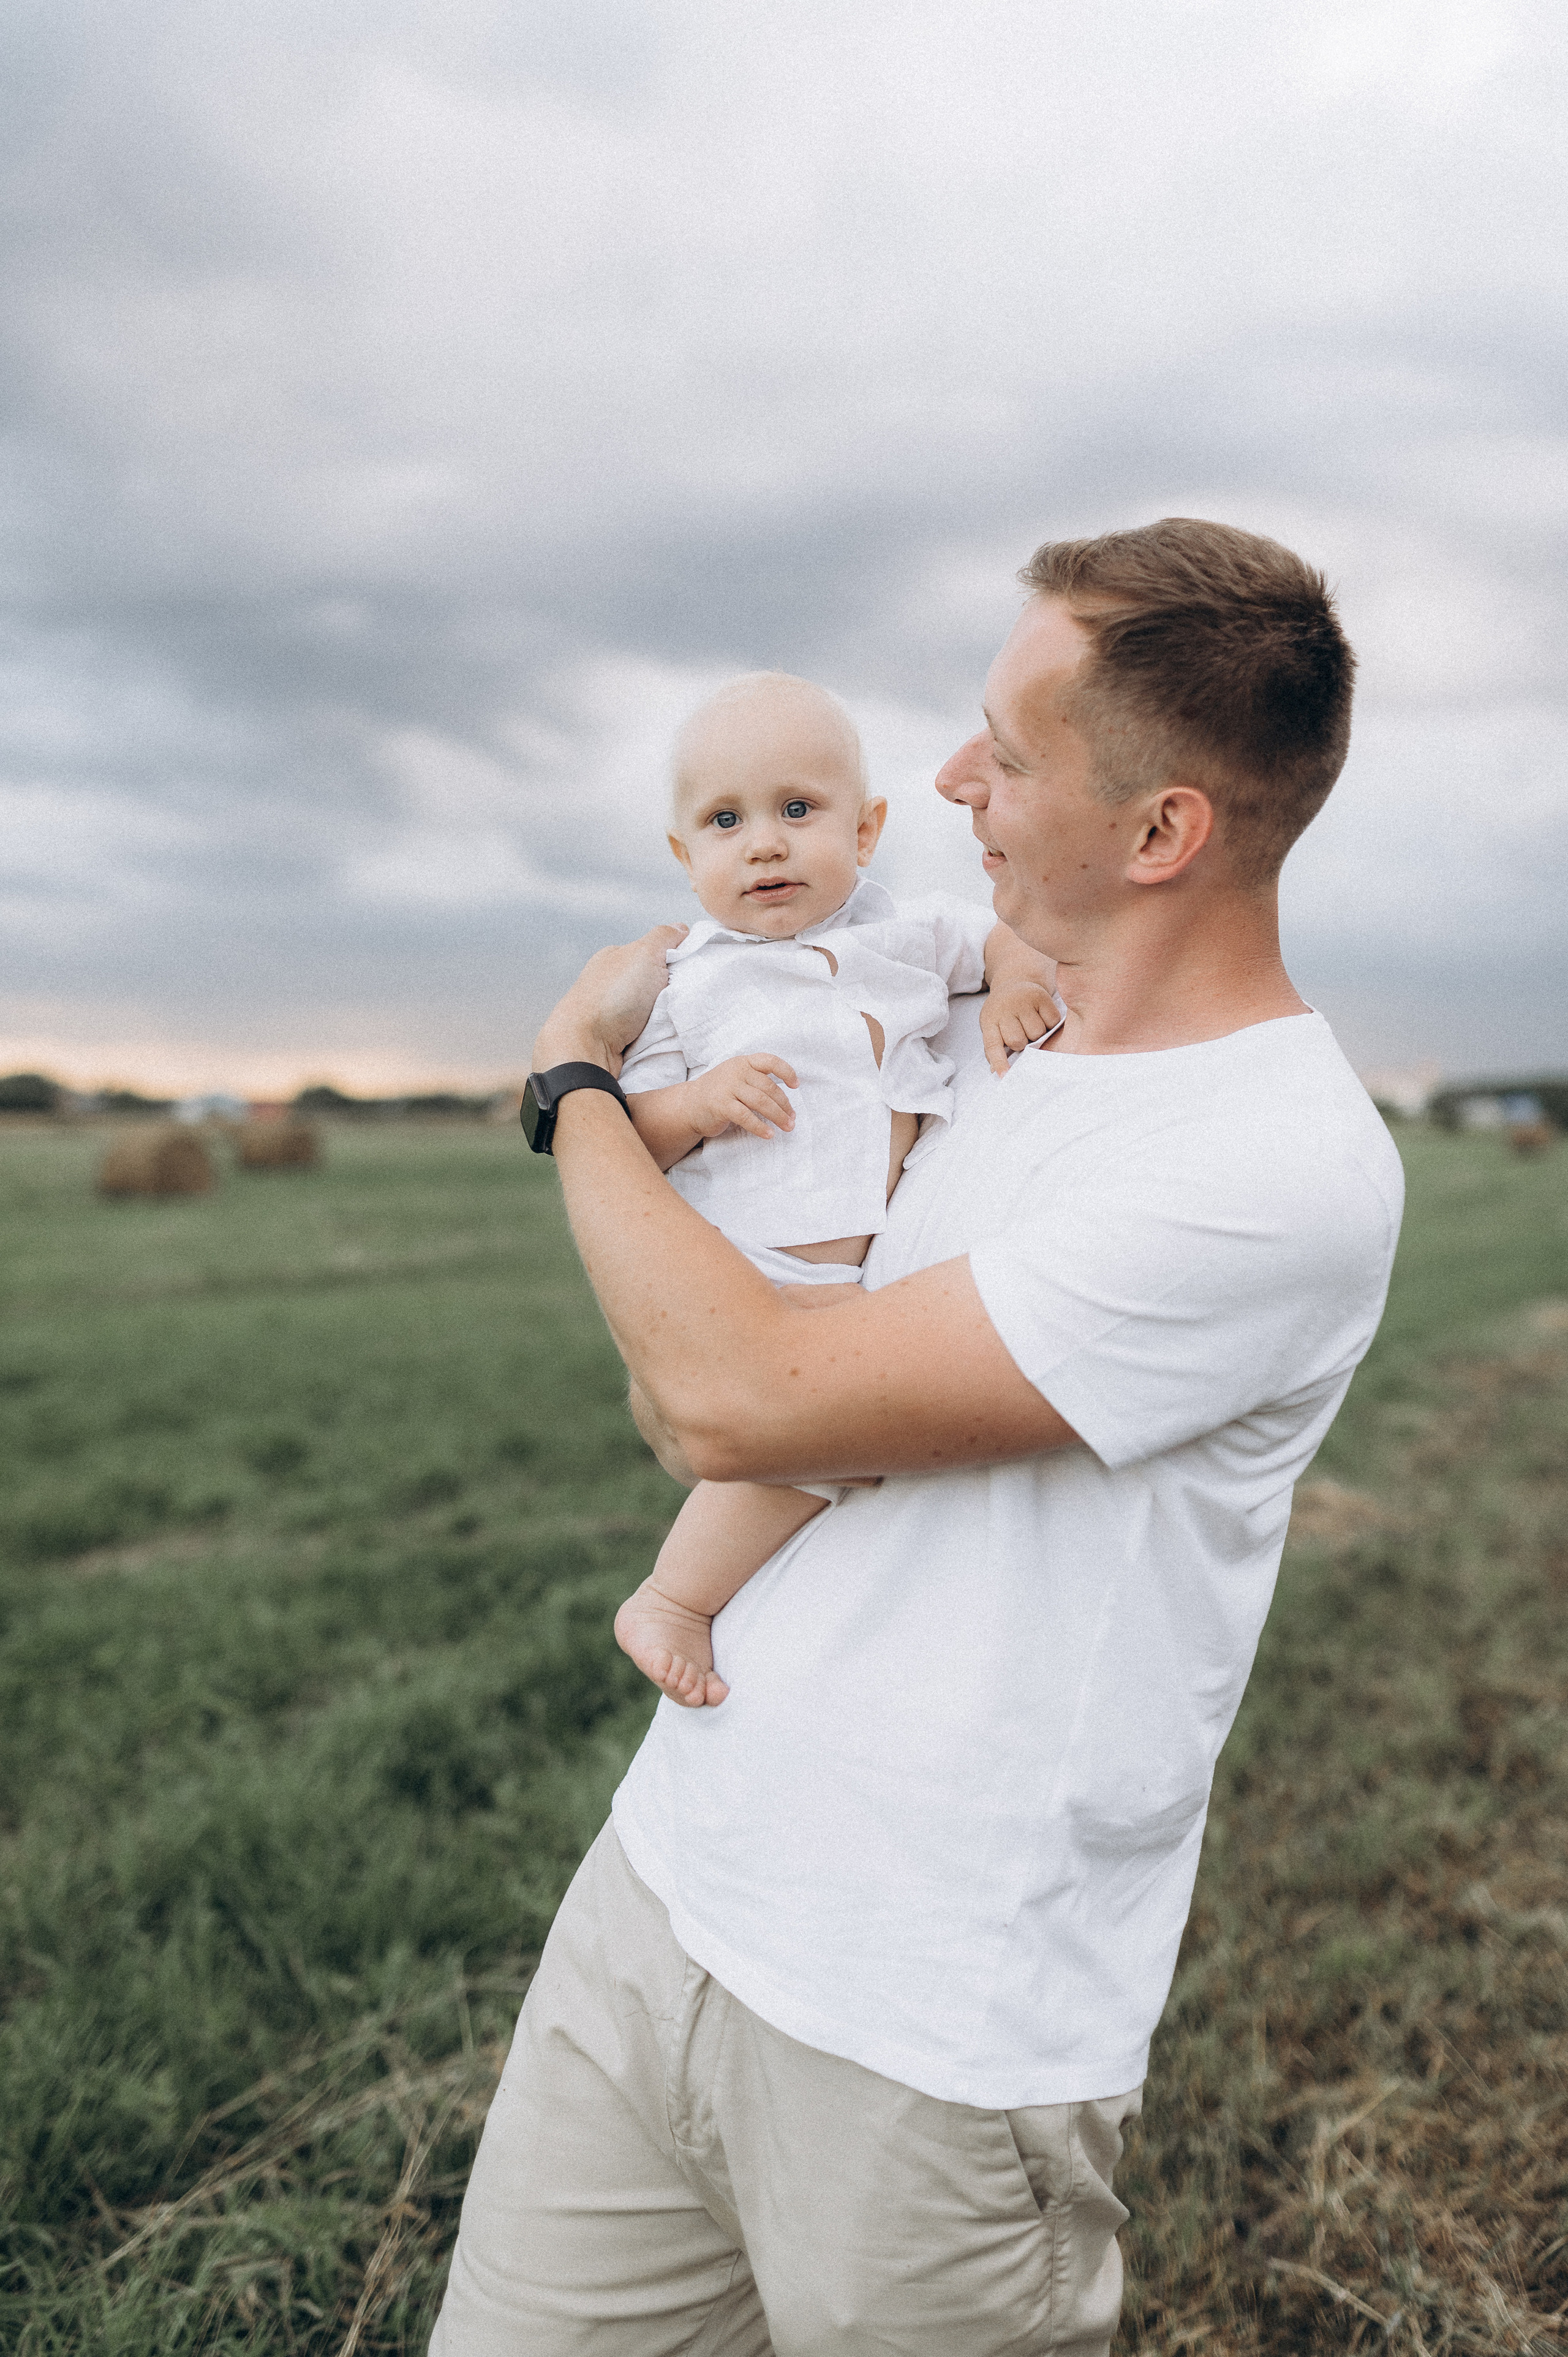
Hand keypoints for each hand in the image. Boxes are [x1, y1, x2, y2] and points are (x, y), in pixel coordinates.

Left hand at [532, 925, 687, 1074]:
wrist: (587, 1047)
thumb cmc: (613, 997)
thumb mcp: (644, 953)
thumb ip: (665, 936)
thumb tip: (680, 930)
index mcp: (614, 959)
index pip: (653, 953)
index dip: (675, 960)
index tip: (687, 971)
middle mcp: (610, 984)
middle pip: (655, 983)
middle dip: (671, 992)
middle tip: (680, 999)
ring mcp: (611, 1013)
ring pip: (652, 1011)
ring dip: (665, 1016)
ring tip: (671, 1021)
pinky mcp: (615, 1040)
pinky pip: (645, 1034)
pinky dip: (656, 1036)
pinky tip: (661, 1037)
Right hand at [681, 1053, 797, 1140]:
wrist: (689, 1105)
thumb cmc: (719, 1093)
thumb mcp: (737, 1078)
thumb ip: (756, 1080)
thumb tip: (785, 1100)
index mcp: (743, 1062)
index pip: (770, 1061)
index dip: (786, 1072)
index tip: (796, 1086)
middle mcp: (736, 1071)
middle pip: (769, 1087)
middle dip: (784, 1105)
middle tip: (793, 1119)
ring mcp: (727, 1087)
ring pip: (761, 1101)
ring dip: (778, 1116)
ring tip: (787, 1127)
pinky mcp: (721, 1105)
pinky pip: (746, 1116)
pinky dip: (760, 1127)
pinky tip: (769, 1135)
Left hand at [980, 975, 1061, 1074]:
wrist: (1014, 983)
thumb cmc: (1002, 1012)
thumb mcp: (991, 1026)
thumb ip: (993, 1048)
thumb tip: (996, 1072)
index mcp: (990, 1020)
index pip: (993, 1045)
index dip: (1000, 1062)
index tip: (1005, 1076)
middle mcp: (1005, 1009)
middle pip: (1019, 1041)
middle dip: (1023, 1043)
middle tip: (1022, 1033)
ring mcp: (1023, 1001)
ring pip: (1037, 1033)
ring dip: (1038, 1034)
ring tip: (1031, 1024)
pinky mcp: (1041, 996)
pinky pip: (1052, 1021)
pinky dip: (1050, 1023)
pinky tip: (1042, 1016)